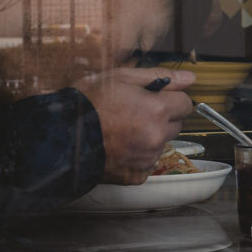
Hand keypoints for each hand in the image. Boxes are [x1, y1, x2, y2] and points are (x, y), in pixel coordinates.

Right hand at [86, 67, 197, 183]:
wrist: (61, 136)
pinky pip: (148, 161)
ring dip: (150, 135)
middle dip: (161, 117)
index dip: (170, 98)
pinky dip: (138, 154)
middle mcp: (156, 136)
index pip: (186, 104)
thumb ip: (160, 77)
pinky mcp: (137, 174)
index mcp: (156, 110)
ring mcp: (147, 157)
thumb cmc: (87, 103)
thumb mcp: (122, 78)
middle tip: (134, 112)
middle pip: (176, 124)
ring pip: (162, 143)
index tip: (154, 98)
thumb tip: (190, 78)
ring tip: (122, 129)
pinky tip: (119, 145)